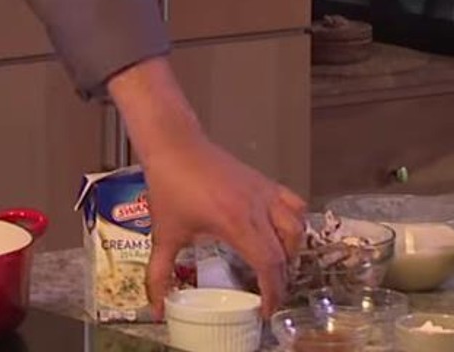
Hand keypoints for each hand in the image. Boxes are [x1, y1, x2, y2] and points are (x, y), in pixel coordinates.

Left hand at [140, 131, 305, 316]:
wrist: (173, 143)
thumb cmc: (169, 186)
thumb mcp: (165, 233)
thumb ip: (160, 273)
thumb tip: (157, 306)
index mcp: (235, 222)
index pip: (268, 264)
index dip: (272, 292)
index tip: (265, 311)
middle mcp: (257, 208)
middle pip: (284, 253)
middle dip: (280, 280)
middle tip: (269, 296)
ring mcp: (264, 192)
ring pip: (296, 228)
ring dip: (291, 251)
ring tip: (274, 265)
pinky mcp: (264, 182)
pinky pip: (294, 204)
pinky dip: (294, 222)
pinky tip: (280, 233)